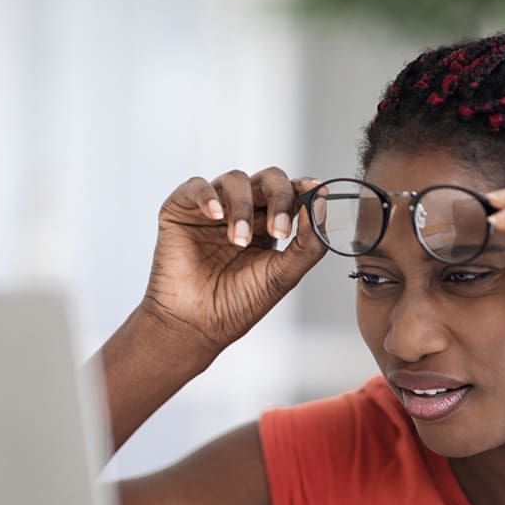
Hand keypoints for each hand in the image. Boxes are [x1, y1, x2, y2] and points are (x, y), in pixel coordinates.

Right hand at [144, 167, 325, 355]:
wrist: (197, 325)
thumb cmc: (236, 304)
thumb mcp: (283, 276)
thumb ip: (308, 243)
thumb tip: (321, 203)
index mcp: (268, 225)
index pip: (291, 193)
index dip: (304, 188)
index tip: (315, 191)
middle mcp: (243, 212)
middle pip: (268, 180)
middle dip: (280, 198)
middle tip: (280, 230)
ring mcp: (213, 209)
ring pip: (236, 180)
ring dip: (244, 208)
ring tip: (239, 241)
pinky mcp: (182, 209)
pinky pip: (196, 186)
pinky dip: (209, 196)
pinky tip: (216, 216)